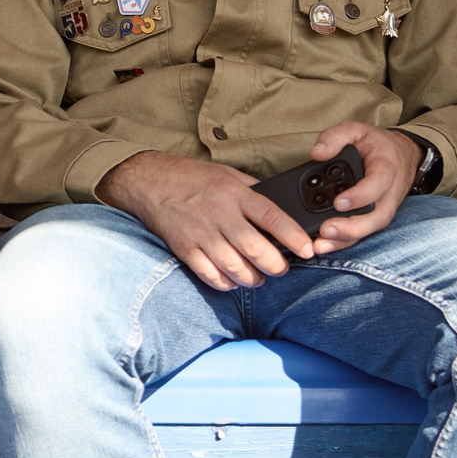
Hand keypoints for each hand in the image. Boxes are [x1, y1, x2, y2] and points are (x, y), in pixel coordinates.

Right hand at [97, 150, 315, 291]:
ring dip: (251, 278)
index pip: (271, 216)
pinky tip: (232, 281)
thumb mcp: (227, 174)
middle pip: (255, 248)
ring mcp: (200, 232)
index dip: (293, 236)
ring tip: (258, 278)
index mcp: (235, 193)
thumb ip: (253, 191)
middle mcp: (219, 213)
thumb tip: (281, 207)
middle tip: (281, 269)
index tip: (307, 249)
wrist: (148, 181)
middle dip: (274, 265)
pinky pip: (209, 274)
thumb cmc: (192, 178)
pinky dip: (224, 283)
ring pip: (234, 266)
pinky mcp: (183, 247)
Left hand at [308, 123, 421, 252]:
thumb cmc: (374, 144)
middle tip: (325, 231)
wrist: (401, 155)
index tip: (339, 202)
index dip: (360, 195)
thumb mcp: (355, 130)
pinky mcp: (375, 217)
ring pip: (370, 229)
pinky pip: (363, 232)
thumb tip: (317, 153)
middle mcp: (389, 193)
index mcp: (386, 167)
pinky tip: (324, 245)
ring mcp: (384, 208)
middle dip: (352, 227)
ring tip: (321, 244)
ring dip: (346, 239)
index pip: (377, 184)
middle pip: (377, 216)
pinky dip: (345, 241)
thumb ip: (335, 137)